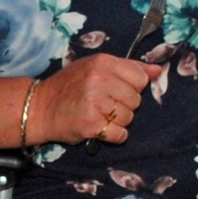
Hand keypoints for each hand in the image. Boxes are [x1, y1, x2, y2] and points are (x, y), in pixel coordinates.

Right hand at [31, 55, 161, 145]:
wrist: (40, 107)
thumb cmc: (69, 87)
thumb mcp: (95, 67)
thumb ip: (128, 68)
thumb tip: (157, 70)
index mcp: (103, 62)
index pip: (140, 78)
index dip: (132, 87)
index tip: (115, 90)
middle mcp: (99, 79)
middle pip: (136, 99)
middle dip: (124, 105)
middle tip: (104, 105)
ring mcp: (95, 102)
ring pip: (129, 117)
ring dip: (117, 122)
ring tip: (99, 116)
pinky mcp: (91, 124)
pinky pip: (119, 134)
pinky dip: (113, 136)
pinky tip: (100, 129)